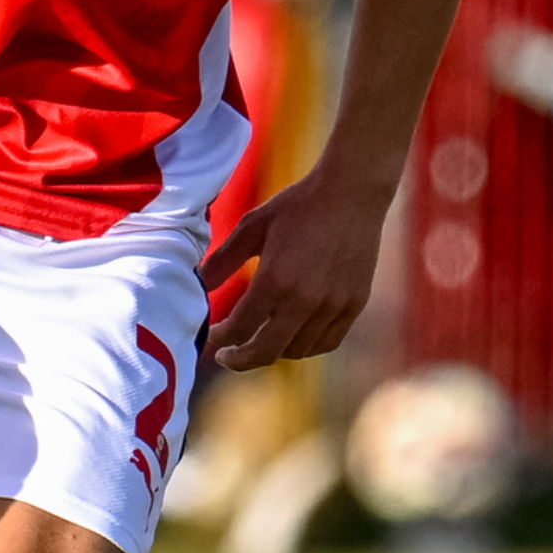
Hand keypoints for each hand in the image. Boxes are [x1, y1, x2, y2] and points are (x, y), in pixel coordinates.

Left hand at [199, 169, 387, 371]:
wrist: (352, 192)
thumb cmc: (297, 206)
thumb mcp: (252, 226)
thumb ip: (222, 260)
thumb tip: (198, 284)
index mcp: (275, 280)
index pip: (240, 328)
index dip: (221, 338)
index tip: (212, 337)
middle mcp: (305, 300)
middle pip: (266, 351)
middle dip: (240, 360)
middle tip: (225, 357)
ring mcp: (333, 306)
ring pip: (297, 350)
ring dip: (273, 351)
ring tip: (258, 341)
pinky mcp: (354, 304)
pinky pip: (327, 342)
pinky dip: (306, 346)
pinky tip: (292, 337)